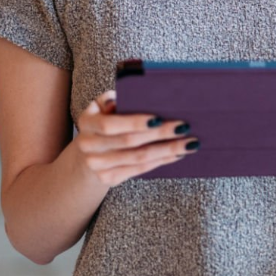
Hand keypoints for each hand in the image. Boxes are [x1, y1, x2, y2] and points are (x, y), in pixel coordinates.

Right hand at [70, 89, 197, 187]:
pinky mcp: (109, 179)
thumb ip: (113, 99)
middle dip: (160, 134)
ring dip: (167, 150)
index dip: (135, 122)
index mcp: (86, 123)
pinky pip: (140, 170)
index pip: (110, 125)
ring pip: (139, 158)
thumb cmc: (102, 122)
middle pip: (130, 142)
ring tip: (189, 142)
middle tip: (184, 127)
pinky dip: (162, 161)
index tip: (159, 117)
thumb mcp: (101, 106)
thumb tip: (129, 97)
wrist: (86, 155)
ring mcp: (97, 166)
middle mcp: (88, 147)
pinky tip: (178, 154)